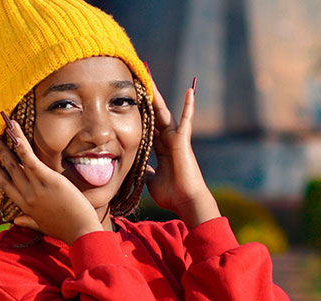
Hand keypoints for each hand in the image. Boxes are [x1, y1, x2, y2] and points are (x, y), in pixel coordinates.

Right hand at [0, 122, 101, 244]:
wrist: (81, 233)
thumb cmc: (66, 230)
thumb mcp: (43, 226)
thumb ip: (28, 222)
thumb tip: (15, 221)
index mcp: (25, 206)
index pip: (5, 185)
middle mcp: (27, 196)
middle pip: (8, 169)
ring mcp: (36, 188)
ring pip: (16, 162)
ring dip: (6, 143)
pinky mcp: (48, 180)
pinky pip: (30, 159)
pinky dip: (21, 145)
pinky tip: (14, 130)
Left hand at [146, 79, 219, 227]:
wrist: (185, 202)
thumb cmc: (171, 194)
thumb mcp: (151, 181)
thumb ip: (145, 171)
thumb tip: (138, 168)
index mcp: (160, 149)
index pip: (147, 127)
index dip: (139, 115)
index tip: (130, 103)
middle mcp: (168, 141)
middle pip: (154, 115)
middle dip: (145, 100)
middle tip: (136, 82)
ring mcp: (176, 139)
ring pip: (164, 113)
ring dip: (158, 96)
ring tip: (150, 78)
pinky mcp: (183, 141)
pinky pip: (186, 121)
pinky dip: (189, 106)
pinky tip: (190, 90)